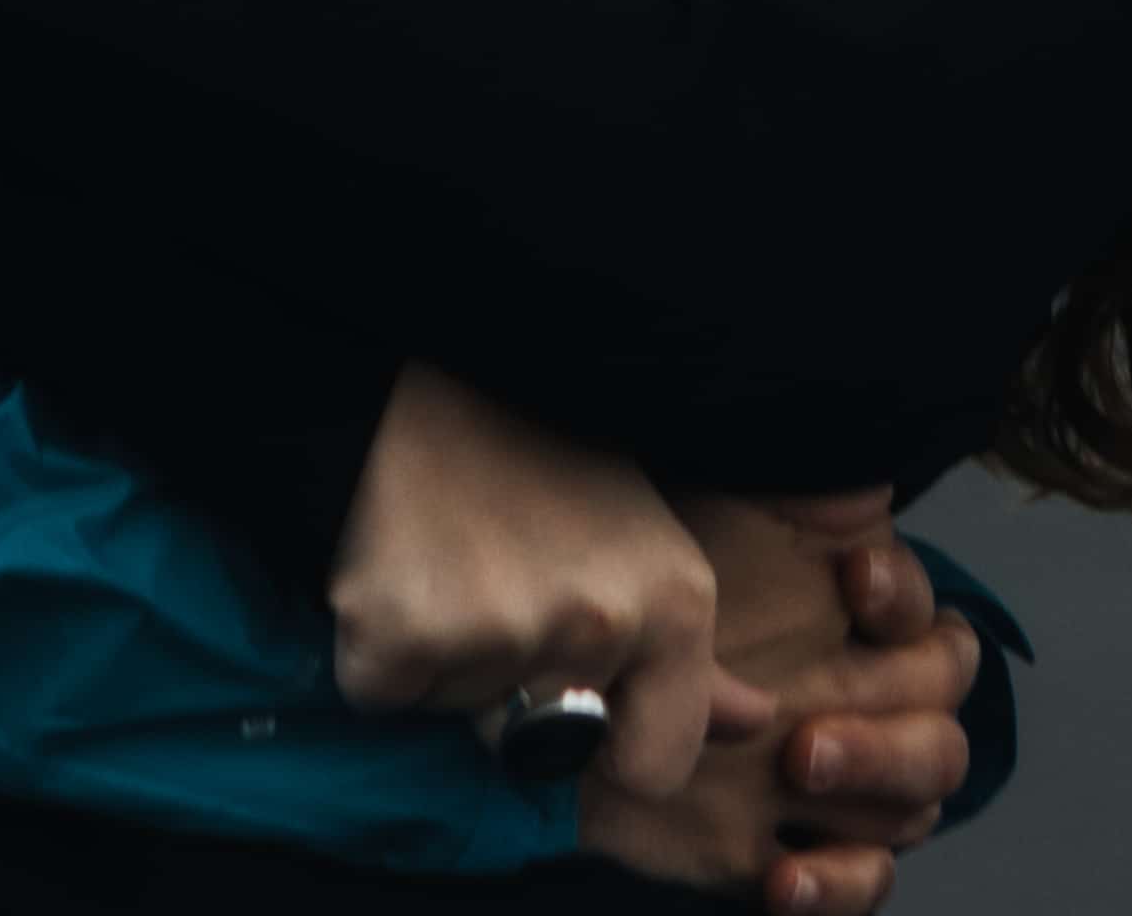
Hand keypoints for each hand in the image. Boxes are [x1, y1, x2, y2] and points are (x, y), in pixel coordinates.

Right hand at [326, 366, 733, 805]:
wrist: (419, 363)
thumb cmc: (537, 452)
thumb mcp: (640, 540)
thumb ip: (694, 657)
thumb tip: (756, 721)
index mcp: (675, 604)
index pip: (656, 768)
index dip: (608, 754)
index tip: (574, 705)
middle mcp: (601, 622)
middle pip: (542, 743)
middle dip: (511, 688)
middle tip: (494, 581)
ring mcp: (500, 629)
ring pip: (457, 716)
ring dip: (444, 662)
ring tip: (444, 559)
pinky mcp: (402, 635)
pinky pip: (383, 692)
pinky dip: (375, 651)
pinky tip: (392, 568)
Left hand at [585, 491, 984, 909]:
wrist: (545, 676)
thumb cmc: (633, 576)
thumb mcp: (706, 508)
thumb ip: (792, 493)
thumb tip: (858, 472)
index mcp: (853, 624)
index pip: (928, 621)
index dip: (904, 600)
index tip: (853, 582)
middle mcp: (859, 702)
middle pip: (942, 727)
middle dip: (890, 734)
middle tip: (806, 739)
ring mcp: (830, 782)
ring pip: (916, 806)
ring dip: (869, 794)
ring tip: (795, 777)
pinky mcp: (782, 849)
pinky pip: (859, 884)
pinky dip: (836, 887)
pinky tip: (783, 880)